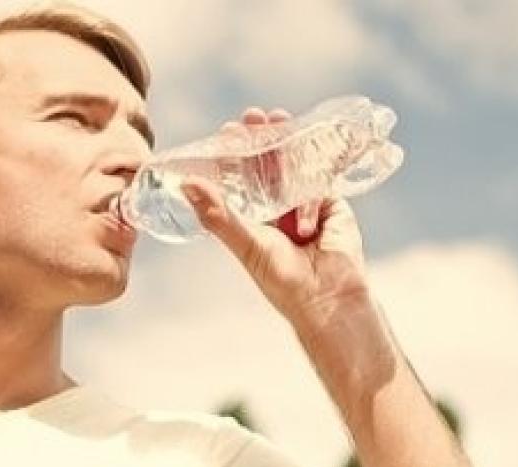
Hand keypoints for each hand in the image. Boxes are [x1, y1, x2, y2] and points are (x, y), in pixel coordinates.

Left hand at [184, 106, 374, 331]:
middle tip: (252, 116)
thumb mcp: (246, 244)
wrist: (327, 298)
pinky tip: (301, 152)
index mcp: (252, 219)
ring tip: (277, 118)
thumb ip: (219, 215)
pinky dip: (311, 166)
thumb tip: (186, 185)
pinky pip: (319, 177)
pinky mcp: (330, 204)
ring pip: (293, 166)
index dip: (234, 155)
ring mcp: (304, 204)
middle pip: (267, 166)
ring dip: (285, 142)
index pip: (240, 179)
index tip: (227, 131)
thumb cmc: (283, 280)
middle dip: (261, 141)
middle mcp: (277, 209)